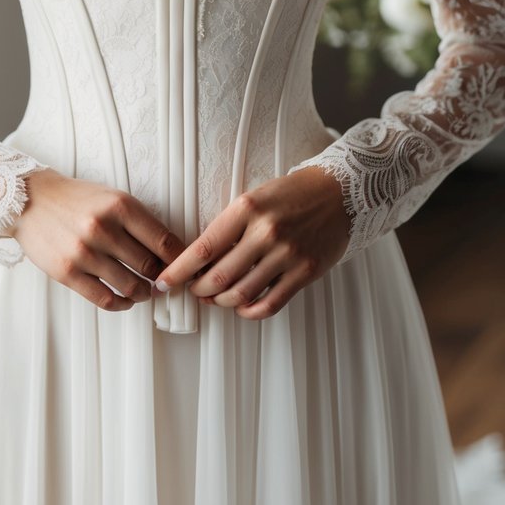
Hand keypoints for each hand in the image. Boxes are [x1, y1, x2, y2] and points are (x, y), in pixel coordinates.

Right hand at [13, 168, 186, 311]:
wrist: (30, 199)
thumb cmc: (76, 199)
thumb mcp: (112, 197)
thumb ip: (139, 221)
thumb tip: (169, 251)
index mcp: (120, 205)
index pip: (164, 241)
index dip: (180, 259)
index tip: (186, 267)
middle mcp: (103, 228)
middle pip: (150, 266)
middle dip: (164, 277)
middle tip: (167, 281)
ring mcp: (84, 253)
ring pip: (131, 286)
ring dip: (145, 293)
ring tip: (147, 291)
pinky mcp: (67, 273)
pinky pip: (105, 299)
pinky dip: (122, 304)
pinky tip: (127, 300)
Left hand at [152, 167, 350, 318]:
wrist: (339, 193)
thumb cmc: (291, 194)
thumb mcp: (254, 199)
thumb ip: (230, 227)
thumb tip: (200, 261)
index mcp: (246, 208)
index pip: (203, 247)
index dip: (178, 270)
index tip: (164, 282)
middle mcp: (266, 231)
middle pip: (219, 276)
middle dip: (199, 290)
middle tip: (194, 291)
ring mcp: (287, 253)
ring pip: (241, 294)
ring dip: (222, 302)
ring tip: (216, 299)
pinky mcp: (305, 272)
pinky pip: (270, 303)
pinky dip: (250, 311)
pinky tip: (242, 307)